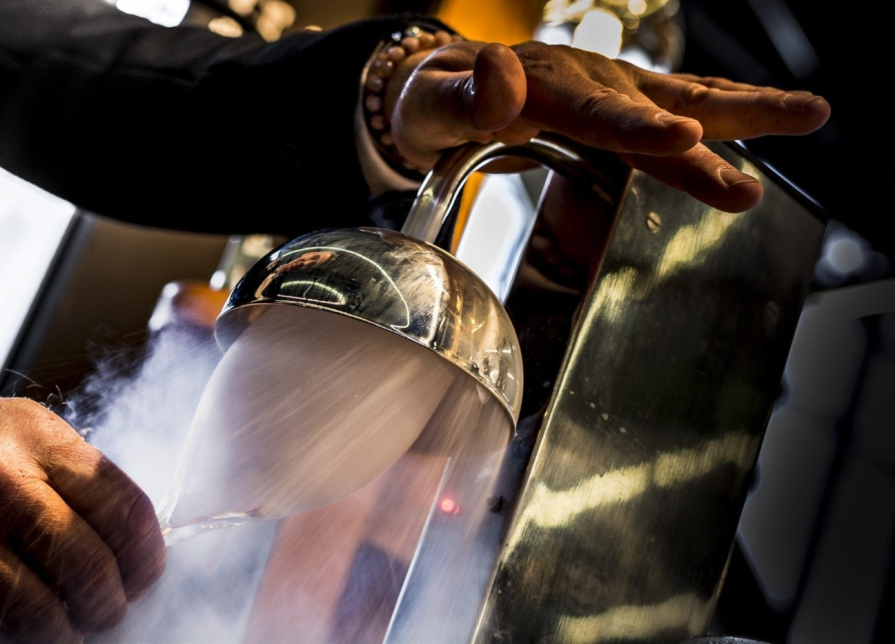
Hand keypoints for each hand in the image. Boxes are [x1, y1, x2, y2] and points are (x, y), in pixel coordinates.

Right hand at [0, 381, 164, 642]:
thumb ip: (82, 484)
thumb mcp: (34, 434)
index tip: (145, 579)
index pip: (123, 510)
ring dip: (62, 631)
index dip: (147, 559)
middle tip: (106, 611)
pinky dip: (5, 638)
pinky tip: (12, 622)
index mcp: (40, 439)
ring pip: (34, 609)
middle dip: (108, 604)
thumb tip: (135, 554)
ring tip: (66, 625)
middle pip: (85, 566)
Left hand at [387, 40, 830, 212]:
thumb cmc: (437, 103)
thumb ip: (467, 96)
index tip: (686, 136)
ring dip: (748, 111)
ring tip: (813, 111)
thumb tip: (499, 71)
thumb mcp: (434, 105)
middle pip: (663, 106)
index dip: (643, 129)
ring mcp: (611, 89)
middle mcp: (591, 81)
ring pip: (688, 97)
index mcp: (546, 86)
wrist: (444, 90)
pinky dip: (725, 111)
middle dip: (724, 129)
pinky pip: (679, 104)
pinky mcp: (621, 102)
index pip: (601, 113)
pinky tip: (766, 120)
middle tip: (782, 142)